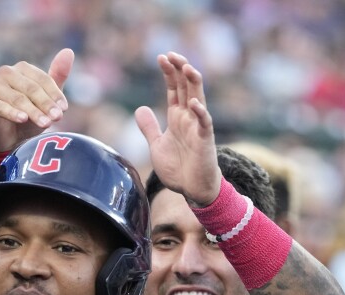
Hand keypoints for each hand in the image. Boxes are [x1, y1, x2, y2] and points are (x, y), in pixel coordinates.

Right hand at [0, 48, 72, 151]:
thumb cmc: (25, 117)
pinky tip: (23, 119)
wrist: (4, 138)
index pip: (42, 79)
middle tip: (57, 118)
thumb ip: (56, 78)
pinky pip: (1, 106)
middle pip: (31, 88)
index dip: (55, 94)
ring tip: (45, 124)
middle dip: (46, 104)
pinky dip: (13, 113)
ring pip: (18, 99)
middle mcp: (7, 73)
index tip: (64, 109)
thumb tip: (69, 51)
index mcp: (23, 69)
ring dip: (33, 112)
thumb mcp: (44, 100)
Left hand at [134, 52, 221, 205]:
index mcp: (177, 117)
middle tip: (171, 54)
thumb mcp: (156, 145)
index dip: (168, 73)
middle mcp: (189, 118)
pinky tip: (193, 103)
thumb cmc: (178, 168)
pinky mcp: (205, 140)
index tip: (161, 57)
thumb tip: (140, 108)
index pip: (173, 89)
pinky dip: (200, 113)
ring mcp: (198, 127)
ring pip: (198, 99)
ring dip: (193, 83)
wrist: (192, 190)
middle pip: (186, 87)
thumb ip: (149, 127)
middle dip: (180, 70)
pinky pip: (204, 123)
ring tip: (186, 67)